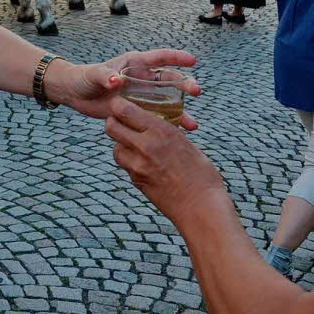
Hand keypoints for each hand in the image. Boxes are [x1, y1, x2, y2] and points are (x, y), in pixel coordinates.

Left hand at [47, 48, 199, 125]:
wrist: (75, 93)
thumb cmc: (84, 78)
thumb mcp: (93, 75)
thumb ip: (104, 76)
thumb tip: (116, 81)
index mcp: (134, 64)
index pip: (159, 58)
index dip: (176, 57)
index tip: (192, 60)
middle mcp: (142, 78)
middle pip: (169, 80)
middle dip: (184, 85)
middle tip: (196, 91)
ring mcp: (141, 95)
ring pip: (167, 101)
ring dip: (180, 112)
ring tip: (192, 125)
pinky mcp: (137, 110)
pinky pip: (156, 116)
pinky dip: (166, 125)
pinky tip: (176, 137)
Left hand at [105, 97, 225, 224]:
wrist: (201, 208)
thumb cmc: (202, 175)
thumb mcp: (185, 144)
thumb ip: (165, 133)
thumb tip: (151, 125)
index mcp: (160, 131)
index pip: (123, 110)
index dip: (118, 105)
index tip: (120, 105)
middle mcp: (145, 146)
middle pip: (111, 127)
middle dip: (113, 123)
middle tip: (121, 124)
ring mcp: (137, 165)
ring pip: (115, 148)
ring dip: (121, 145)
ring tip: (137, 147)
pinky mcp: (136, 181)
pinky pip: (125, 166)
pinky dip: (130, 162)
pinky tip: (145, 165)